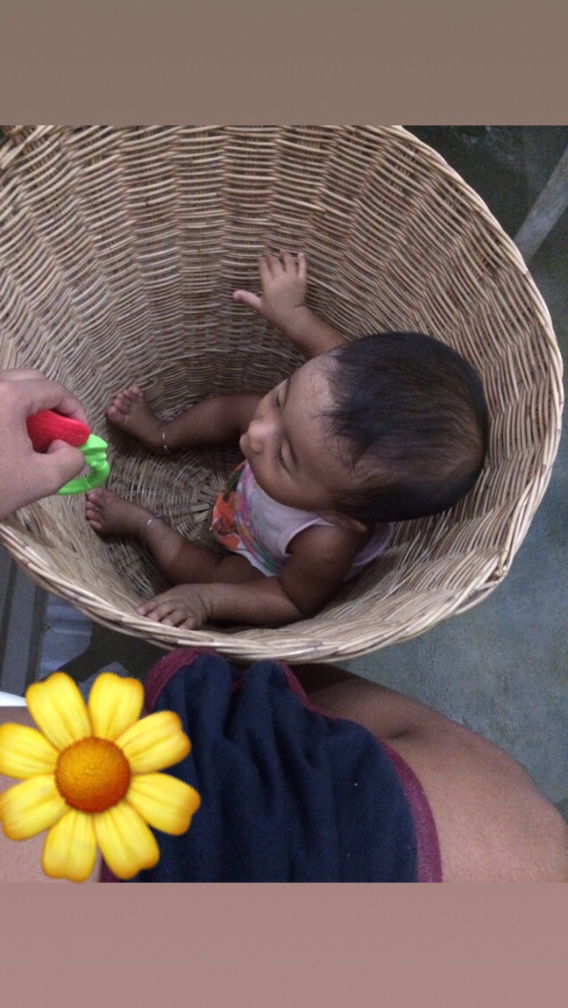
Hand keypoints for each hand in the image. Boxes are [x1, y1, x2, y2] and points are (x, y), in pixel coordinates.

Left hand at [0, 370, 87, 518]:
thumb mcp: (42, 480)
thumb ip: (70, 459)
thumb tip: (68, 447)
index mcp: (8, 397)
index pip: (53, 390)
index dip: (75, 410)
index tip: (80, 433)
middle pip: (30, 381)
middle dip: (51, 404)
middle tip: (59, 432)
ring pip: (7, 390)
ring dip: (27, 408)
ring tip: (32, 439)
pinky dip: (6, 415)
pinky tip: (7, 443)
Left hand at [136, 584, 211, 629]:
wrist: (205, 596)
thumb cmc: (181, 599)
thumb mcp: (170, 596)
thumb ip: (156, 605)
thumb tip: (139, 614)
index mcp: (169, 597)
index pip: (156, 601)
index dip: (148, 607)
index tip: (139, 612)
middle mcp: (177, 603)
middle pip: (167, 606)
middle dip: (159, 612)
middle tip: (151, 618)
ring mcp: (187, 610)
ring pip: (179, 614)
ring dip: (172, 619)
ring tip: (165, 625)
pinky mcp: (196, 618)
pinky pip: (192, 622)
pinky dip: (187, 626)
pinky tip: (182, 630)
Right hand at [233, 251, 306, 329]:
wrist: (292, 317)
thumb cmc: (275, 313)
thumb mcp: (259, 306)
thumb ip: (247, 298)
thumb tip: (234, 294)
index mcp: (268, 284)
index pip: (264, 268)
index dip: (262, 262)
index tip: (261, 257)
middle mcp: (280, 278)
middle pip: (275, 263)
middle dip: (271, 257)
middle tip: (269, 253)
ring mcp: (291, 278)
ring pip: (288, 262)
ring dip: (285, 255)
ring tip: (282, 251)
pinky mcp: (302, 280)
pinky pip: (302, 267)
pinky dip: (302, 260)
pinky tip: (300, 254)